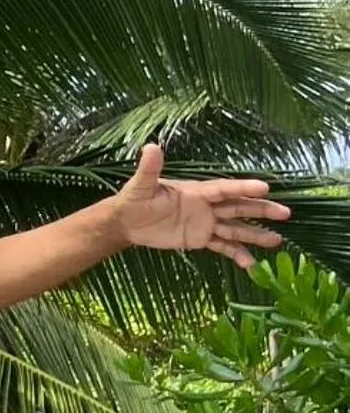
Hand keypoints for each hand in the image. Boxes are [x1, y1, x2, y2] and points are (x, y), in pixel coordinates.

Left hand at [112, 145, 288, 268]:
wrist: (127, 222)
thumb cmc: (134, 200)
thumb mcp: (141, 186)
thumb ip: (149, 170)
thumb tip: (150, 147)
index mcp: (197, 191)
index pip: (224, 189)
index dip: (243, 188)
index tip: (265, 187)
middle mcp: (207, 206)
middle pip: (239, 207)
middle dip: (261, 210)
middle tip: (285, 214)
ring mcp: (206, 223)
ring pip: (236, 228)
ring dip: (255, 234)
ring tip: (276, 241)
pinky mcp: (201, 238)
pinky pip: (222, 247)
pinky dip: (236, 254)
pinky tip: (251, 264)